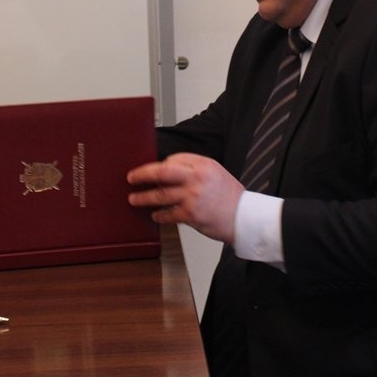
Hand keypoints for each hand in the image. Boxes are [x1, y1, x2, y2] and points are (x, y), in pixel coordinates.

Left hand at [127, 153, 243, 244]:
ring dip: (144, 197)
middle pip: (162, 172)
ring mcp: (192, 196)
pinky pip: (167, 213)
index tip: (152, 171)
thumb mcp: (216, 173)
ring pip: (160, 194)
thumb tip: (168, 175)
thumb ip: (195, 171)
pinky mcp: (190, 214)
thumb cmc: (231, 197)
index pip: (174, 159)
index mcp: (204, 164)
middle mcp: (197, 177)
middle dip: (142, 174)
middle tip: (131, 178)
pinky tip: (155, 215)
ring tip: (134, 199)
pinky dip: (159, 215)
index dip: (160, 165)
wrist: (244, 217)